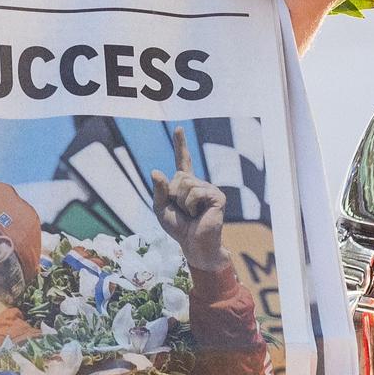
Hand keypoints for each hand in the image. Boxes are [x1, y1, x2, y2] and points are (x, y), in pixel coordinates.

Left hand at [148, 129, 232, 276]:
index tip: (178, 128)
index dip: (180, 144)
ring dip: (182, 202)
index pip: (182, 160)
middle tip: (183, 211)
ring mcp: (209, 188)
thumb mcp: (161, 209)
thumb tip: (156, 171)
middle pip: (178, 176)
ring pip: (185, 183)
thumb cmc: (178, 228)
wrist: (194, 245)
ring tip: (191, 214)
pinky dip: (190, 206)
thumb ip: (158, 191)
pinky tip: (198, 215)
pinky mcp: (217, 196)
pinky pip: (195, 192)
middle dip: (173, 195)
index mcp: (185, 184)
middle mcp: (199, 183)